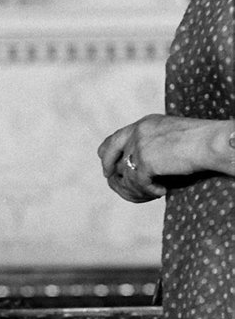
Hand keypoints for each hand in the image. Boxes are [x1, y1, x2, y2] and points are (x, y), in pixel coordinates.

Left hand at [98, 115, 234, 202]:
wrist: (210, 143)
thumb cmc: (198, 143)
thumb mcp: (168, 140)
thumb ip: (149, 149)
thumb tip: (133, 172)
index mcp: (144, 124)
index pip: (114, 139)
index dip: (107, 156)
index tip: (108, 170)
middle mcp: (138, 131)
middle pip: (108, 157)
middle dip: (111, 175)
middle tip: (118, 187)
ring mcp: (140, 145)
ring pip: (125, 177)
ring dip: (137, 190)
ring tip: (152, 194)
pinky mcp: (145, 160)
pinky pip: (138, 185)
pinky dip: (149, 192)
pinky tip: (162, 192)